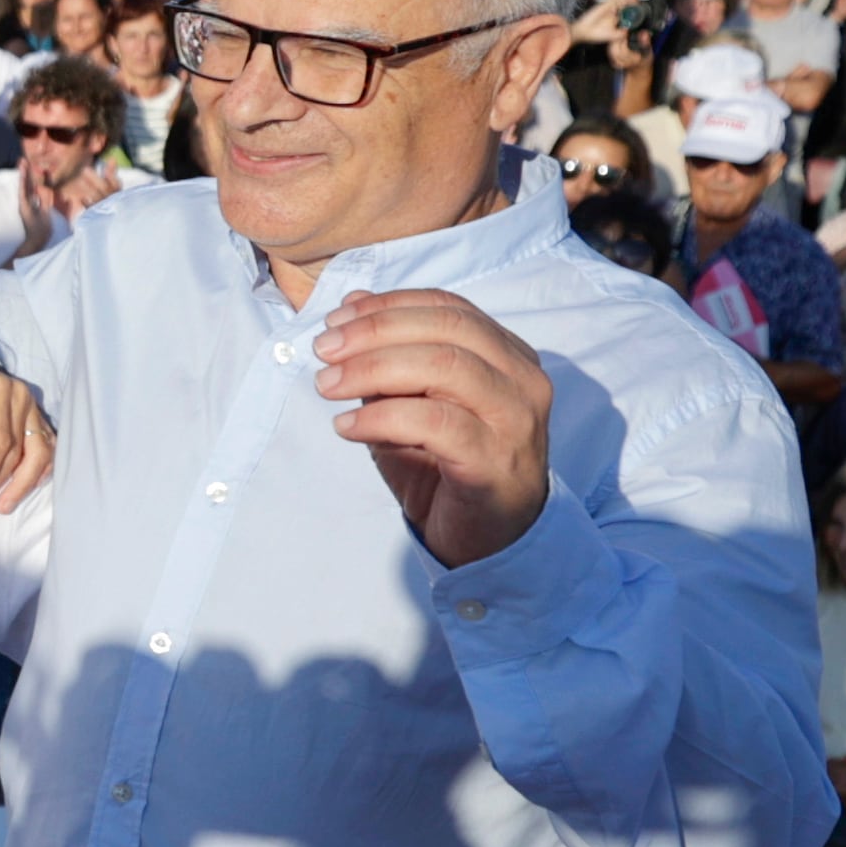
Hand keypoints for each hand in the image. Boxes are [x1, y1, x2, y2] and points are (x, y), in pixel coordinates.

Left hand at [313, 287, 551, 568]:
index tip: (335, 321)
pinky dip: (382, 418)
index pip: (447, 307)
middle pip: (446, 328)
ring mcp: (515, 420)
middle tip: (323, 350)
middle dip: (375, 332)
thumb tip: (352, 305)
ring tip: (328, 386)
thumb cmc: (446, 467)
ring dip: (373, 369)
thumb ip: (390, 355)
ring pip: (444, 366)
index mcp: (508, 354)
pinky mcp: (495, 461)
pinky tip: (347, 427)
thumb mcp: (413, 402)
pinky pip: (435, 423)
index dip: (387, 306)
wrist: (485, 541)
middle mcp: (522, 379)